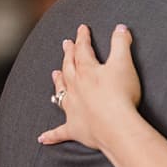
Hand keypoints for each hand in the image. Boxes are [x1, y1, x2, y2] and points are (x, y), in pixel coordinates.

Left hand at [40, 24, 142, 150]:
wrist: (116, 125)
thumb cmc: (120, 94)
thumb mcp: (124, 64)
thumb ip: (121, 44)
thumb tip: (120, 27)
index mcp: (87, 71)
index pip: (82, 50)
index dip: (83, 38)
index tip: (82, 29)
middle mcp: (75, 87)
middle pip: (69, 67)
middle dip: (68, 54)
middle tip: (65, 44)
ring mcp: (72, 108)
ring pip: (61, 92)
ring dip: (58, 82)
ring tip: (54, 74)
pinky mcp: (74, 128)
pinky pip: (59, 132)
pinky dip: (51, 135)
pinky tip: (42, 138)